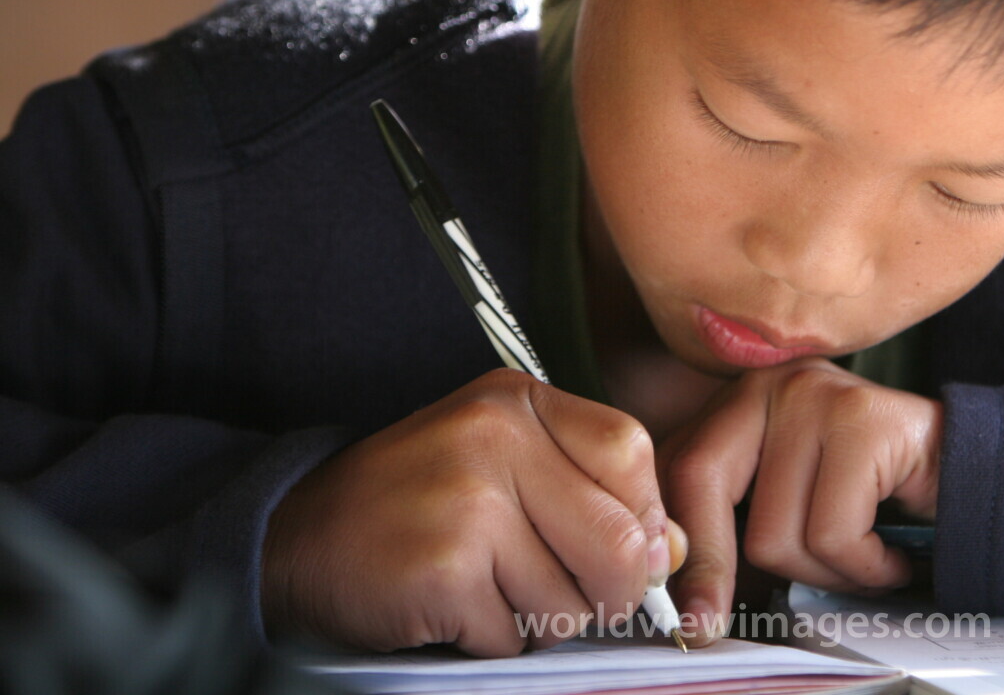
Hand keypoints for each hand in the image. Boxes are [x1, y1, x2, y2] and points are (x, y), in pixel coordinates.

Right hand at [261, 367, 682, 655]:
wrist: (291, 539)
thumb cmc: (414, 506)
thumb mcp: (503, 469)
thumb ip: (592, 496)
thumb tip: (672, 552)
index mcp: (518, 402)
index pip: (632, 453)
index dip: (641, 518)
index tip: (619, 549)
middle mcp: (496, 437)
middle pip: (620, 541)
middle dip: (605, 594)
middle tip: (563, 597)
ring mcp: (468, 499)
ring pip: (573, 600)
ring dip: (540, 621)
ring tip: (489, 592)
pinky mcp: (443, 567)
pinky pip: (514, 636)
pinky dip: (491, 642)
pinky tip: (453, 610)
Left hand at [658, 358, 941, 644]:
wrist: (973, 476)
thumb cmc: (873, 499)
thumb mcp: (787, 499)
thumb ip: (732, 519)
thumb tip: (676, 590)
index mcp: (739, 400)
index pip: (675, 467)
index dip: (675, 544)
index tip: (680, 610)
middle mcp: (770, 384)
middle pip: (702, 480)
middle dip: (712, 567)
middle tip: (715, 623)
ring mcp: (817, 395)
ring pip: (775, 530)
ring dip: (825, 574)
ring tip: (862, 559)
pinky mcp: (865, 421)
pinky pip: (834, 535)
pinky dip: (867, 568)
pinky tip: (890, 555)